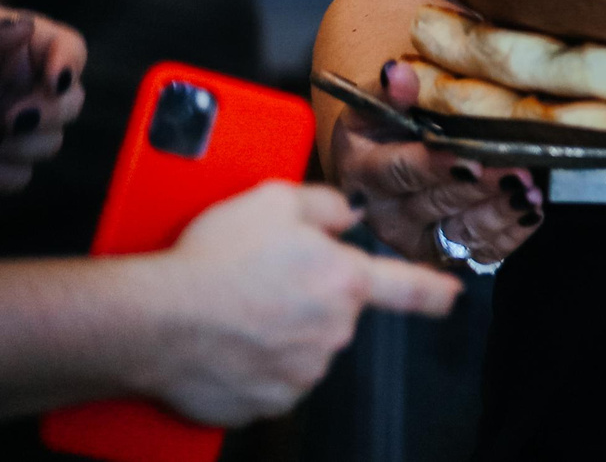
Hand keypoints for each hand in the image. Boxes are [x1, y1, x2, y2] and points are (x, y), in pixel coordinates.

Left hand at [0, 6, 85, 189]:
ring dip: (20, 146)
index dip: (71, 65)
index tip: (54, 81)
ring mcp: (11, 126)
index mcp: (23, 47)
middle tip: (9, 119)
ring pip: (50, 143)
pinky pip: (20, 178)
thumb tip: (25, 25)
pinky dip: (3, 176)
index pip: (70, 50)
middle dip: (48, 114)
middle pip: (71, 103)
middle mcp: (26, 86)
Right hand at [135, 181, 461, 427]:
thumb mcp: (272, 201)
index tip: (450, 295)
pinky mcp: (267, 404)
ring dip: (277, 334)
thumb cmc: (212, 260)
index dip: (432, 291)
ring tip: (234, 312)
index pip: (405, 287)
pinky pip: (269, 383)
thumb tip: (346, 214)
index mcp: (343, 280)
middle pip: (332, 314)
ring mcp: (301, 373)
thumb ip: (324, 204)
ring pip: (300, 349)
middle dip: (305, 299)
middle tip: (259, 285)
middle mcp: (332, 331)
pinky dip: (250, 367)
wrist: (155, 319)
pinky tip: (224, 343)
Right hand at [324, 59, 543, 269]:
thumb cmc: (382, 130)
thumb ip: (389, 90)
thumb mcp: (375, 105)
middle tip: (518, 173)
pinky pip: (480, 252)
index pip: (400, 172)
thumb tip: (399, 73)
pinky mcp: (443, 255)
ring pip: (461, 232)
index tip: (471, 160)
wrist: (380, 163)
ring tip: (531, 193)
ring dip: (500, 214)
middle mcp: (386, 215)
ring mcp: (415, 241)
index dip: (436, 167)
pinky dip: (510, 235)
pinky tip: (533, 213)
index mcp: (365, 173)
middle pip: (438, 202)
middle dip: (481, 188)